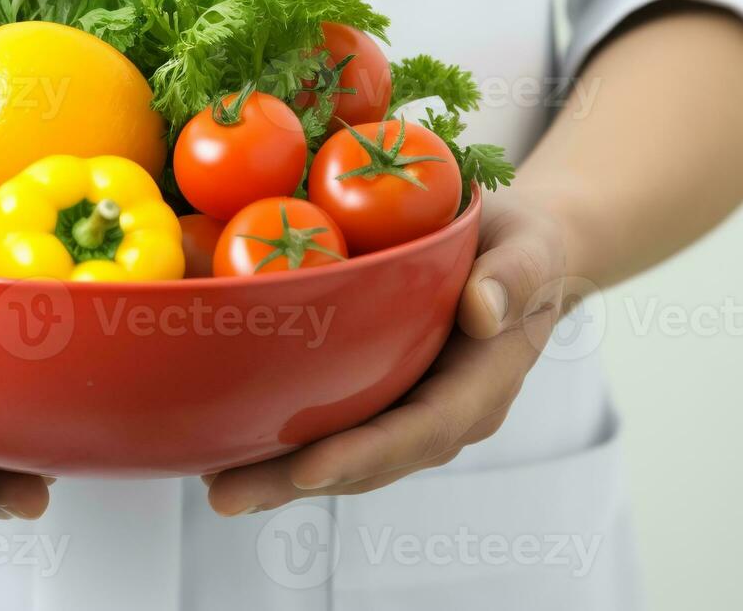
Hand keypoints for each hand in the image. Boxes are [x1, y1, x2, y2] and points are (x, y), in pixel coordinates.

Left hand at [203, 190, 569, 514]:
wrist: (519, 256)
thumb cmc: (523, 247)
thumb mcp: (529, 250)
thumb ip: (512, 278)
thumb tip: (481, 311)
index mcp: (482, 388)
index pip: (421, 431)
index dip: (364, 453)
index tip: (309, 468)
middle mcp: (442, 417)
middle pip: (368, 462)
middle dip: (296, 482)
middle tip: (226, 494)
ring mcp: (409, 414)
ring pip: (343, 458)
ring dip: (278, 476)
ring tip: (214, 481)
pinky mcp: (380, 400)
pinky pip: (332, 431)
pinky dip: (281, 445)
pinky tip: (225, 445)